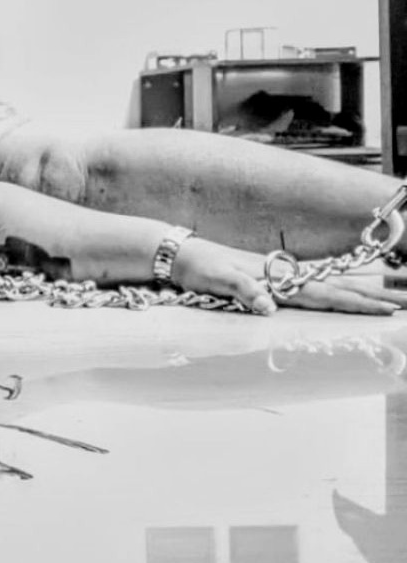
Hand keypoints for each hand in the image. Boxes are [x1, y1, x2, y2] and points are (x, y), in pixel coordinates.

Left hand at [172, 237, 406, 315]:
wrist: (178, 253)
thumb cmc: (197, 267)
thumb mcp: (216, 279)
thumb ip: (243, 290)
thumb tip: (269, 307)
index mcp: (276, 278)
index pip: (324, 293)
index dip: (356, 303)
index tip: (387, 309)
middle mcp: (281, 276)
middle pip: (334, 288)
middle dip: (369, 297)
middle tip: (402, 304)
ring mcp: (276, 276)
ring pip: (325, 286)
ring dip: (356, 292)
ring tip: (385, 297)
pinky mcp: (267, 279)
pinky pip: (308, 287)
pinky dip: (331, 290)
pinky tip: (341, 291)